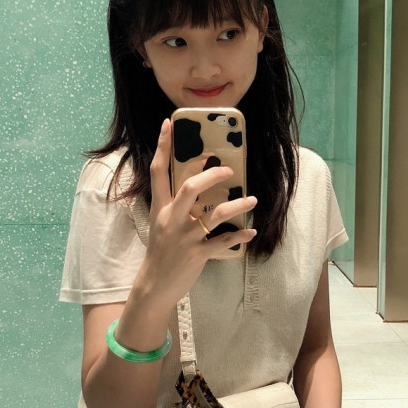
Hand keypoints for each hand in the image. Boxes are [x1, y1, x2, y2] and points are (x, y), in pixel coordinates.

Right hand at [139, 119, 257, 307]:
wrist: (155, 284)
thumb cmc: (161, 251)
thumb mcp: (161, 225)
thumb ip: (175, 207)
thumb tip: (195, 189)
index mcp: (161, 208)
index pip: (158, 172)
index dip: (163, 146)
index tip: (169, 124)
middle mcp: (172, 219)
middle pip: (191, 187)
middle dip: (212, 175)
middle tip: (228, 170)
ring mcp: (185, 237)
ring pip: (216, 215)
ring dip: (238, 205)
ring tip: (252, 199)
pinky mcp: (198, 254)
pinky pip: (224, 242)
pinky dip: (241, 236)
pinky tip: (252, 231)